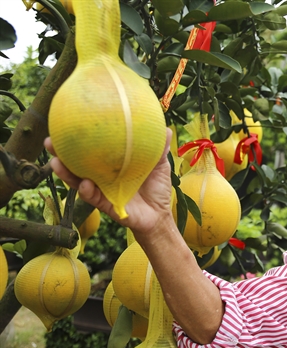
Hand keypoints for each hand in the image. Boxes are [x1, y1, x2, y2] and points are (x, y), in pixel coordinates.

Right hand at [44, 128, 173, 234]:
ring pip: (78, 182)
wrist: (160, 216)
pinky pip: (94, 199)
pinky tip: (84, 184)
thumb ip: (160, 149)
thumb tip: (167, 128)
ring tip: (57, 163)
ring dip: (66, 174)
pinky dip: (87, 192)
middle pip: (76, 164)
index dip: (77, 140)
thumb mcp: (160, 166)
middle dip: (60, 154)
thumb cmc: (157, 190)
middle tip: (49, 141)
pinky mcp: (107, 206)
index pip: (91, 151)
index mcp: (112, 165)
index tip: (64, 124)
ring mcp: (102, 192)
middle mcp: (103, 177)